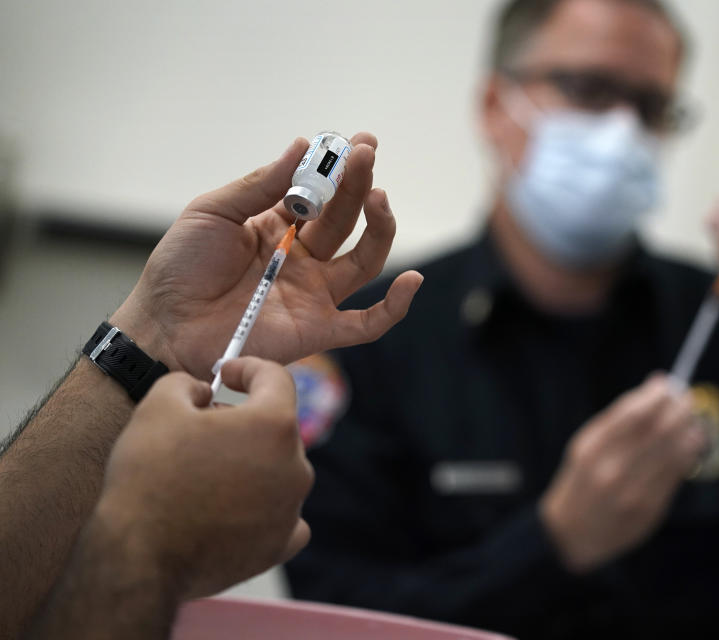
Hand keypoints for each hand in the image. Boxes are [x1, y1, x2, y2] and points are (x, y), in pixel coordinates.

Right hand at [93, 356, 312, 599]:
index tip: (227, 374)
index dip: (249, 369)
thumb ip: (187, 384)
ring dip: (250, 463)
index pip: (276, 379)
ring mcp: (291, 508)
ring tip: (206, 472)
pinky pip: (283, 513)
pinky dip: (263, 506)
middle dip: (243, 420)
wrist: (139, 559)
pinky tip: (233, 507)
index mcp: (273, 425)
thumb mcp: (158, 407)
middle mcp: (294, 466)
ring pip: (277, 470)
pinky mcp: (280, 544)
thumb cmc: (149, 479)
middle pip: (276, 427)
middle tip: (203, 427)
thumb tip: (203, 392)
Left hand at [111, 134, 422, 378]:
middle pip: (347, 219)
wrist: (163, 324)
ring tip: (378, 195)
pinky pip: (367, 324)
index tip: (359, 141)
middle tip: (365, 154)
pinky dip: (395, 306)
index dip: (342, 168)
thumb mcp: (213, 212)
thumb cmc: (180, 267)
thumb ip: (259, 185)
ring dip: (380, 227)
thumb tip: (301, 146)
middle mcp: (305, 258)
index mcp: (280, 226)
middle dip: (359, 184)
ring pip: (366, 260)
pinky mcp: (318, 329)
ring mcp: (315, 293)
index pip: (323, 193)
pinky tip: (413, 281)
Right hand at [539, 375, 705, 572]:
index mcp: (591, 449)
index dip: (657, 396)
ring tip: (693, 420)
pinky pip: (676, 474)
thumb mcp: (587, 444)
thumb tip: (657, 382)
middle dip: (678, 410)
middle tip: (687, 400)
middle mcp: (611, 470)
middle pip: (657, 430)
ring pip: (672, 452)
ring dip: (689, 430)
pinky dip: (688, 454)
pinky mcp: (649, 509)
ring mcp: (631, 492)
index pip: (634, 414)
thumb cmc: (582, 480)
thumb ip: (622, 415)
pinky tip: (692, 443)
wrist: (571, 534)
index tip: (668, 386)